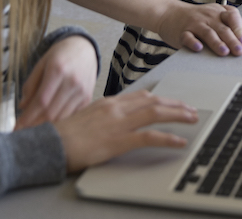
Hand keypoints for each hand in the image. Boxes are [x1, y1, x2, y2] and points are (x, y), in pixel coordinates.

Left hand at [16, 35, 98, 129]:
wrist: (84, 48)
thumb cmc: (60, 55)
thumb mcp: (42, 63)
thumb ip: (31, 84)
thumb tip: (22, 106)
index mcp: (58, 70)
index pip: (41, 101)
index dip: (28, 117)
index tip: (16, 127)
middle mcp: (72, 82)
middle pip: (51, 112)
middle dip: (34, 124)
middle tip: (23, 130)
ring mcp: (82, 91)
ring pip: (62, 117)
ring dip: (46, 125)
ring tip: (34, 126)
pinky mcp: (88, 98)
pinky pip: (71, 116)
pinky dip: (59, 121)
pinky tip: (50, 120)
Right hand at [53, 91, 197, 171]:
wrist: (49, 144)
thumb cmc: (63, 136)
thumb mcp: (86, 118)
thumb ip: (104, 116)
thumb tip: (116, 121)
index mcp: (108, 102)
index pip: (141, 96)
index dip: (161, 98)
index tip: (174, 101)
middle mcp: (116, 108)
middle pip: (153, 100)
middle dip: (175, 104)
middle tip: (191, 109)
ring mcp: (118, 123)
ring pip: (156, 113)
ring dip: (178, 115)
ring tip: (192, 119)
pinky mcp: (118, 140)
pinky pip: (150, 137)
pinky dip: (168, 138)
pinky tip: (179, 141)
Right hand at [156, 1, 241, 56]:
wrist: (169, 13)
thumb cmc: (195, 17)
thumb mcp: (213, 12)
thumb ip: (229, 19)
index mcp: (218, 12)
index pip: (232, 17)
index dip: (239, 29)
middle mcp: (208, 17)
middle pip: (222, 28)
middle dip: (232, 40)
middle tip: (239, 51)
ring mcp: (195, 24)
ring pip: (208, 33)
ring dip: (217, 43)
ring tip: (224, 52)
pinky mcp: (182, 32)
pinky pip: (188, 37)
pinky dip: (193, 43)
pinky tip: (199, 48)